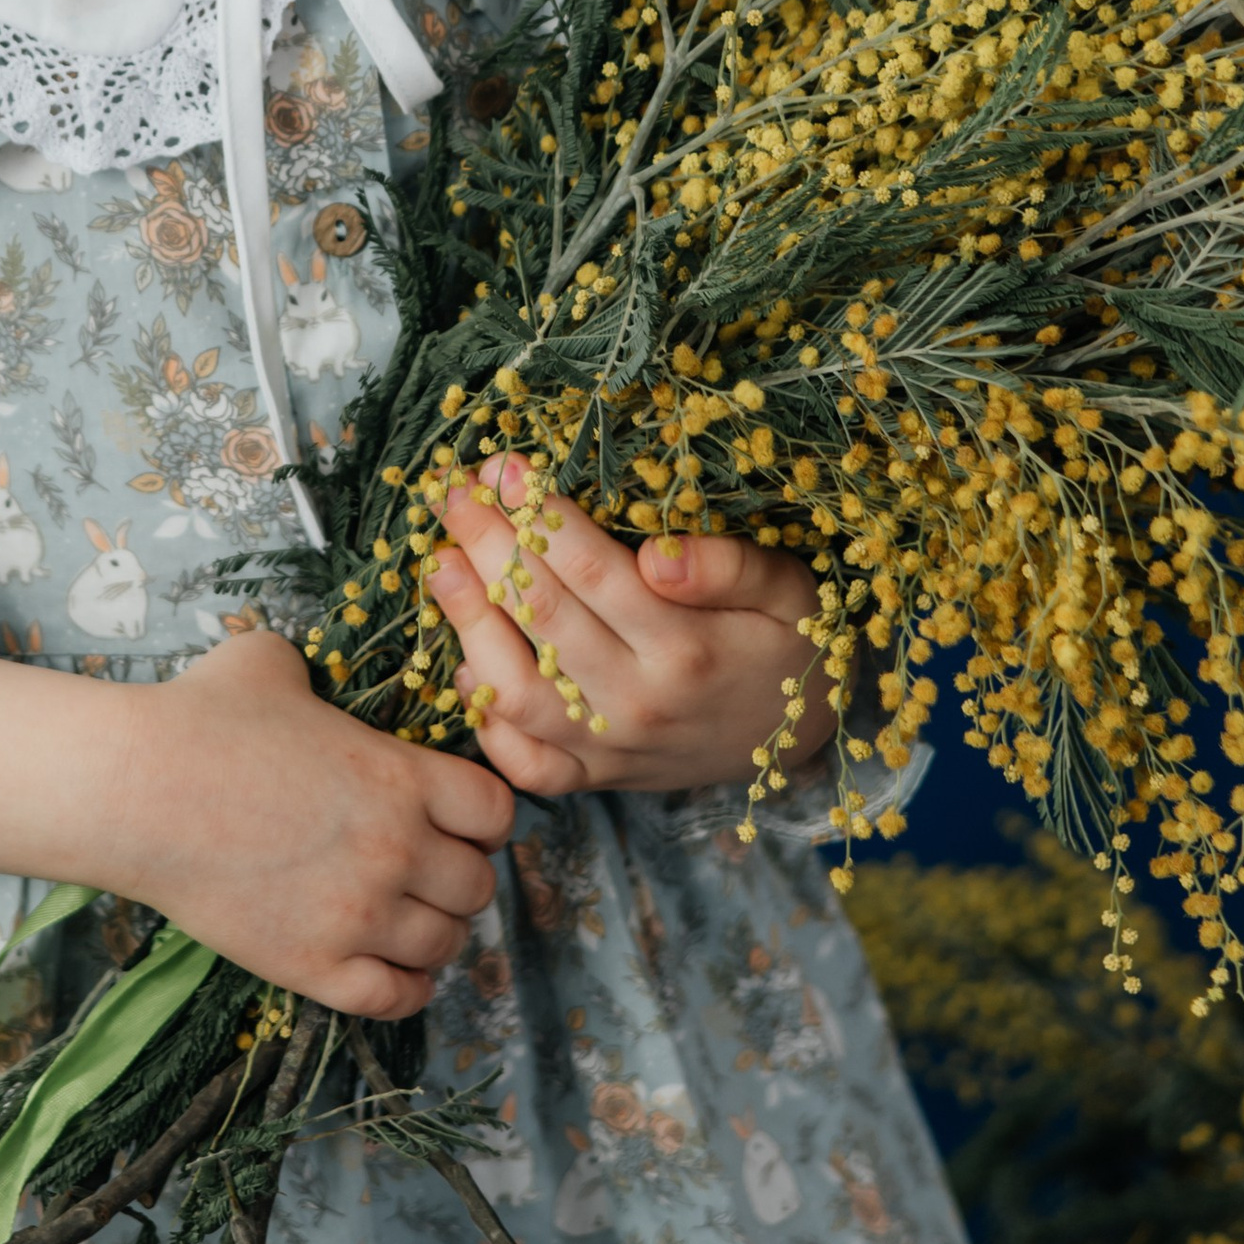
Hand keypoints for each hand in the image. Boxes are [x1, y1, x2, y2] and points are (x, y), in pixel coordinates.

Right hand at [113, 629, 515, 1020]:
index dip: (483, 818)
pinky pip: (396, 998)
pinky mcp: (312, 965)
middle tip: (429, 872)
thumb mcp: (267, 664)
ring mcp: (357, 914)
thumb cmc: (197, 717)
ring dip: (436, 933)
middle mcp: (396, 848)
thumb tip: (303, 677)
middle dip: (459, 877)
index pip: (496, 812)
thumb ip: (308, 672)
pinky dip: (406, 988)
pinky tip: (390, 968)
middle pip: (477, 885)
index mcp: (400, 775)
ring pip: (445, 944)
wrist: (135, 789)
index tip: (459, 820)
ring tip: (409, 921)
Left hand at [426, 463, 831, 799]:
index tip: (501, 466)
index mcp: (686, 648)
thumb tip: (658, 555)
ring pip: (515, 690)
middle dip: (487, 544)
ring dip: (467, 622)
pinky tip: (464, 664)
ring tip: (441, 563)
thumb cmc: (789, 643)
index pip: (589, 569)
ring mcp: (611, 748)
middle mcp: (638, 703)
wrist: (802, 743)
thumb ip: (730, 567)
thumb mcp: (789, 590)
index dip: (537, 513)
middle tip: (452, 492)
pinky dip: (485, 719)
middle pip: (541, 615)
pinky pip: (524, 760)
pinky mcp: (595, 777)